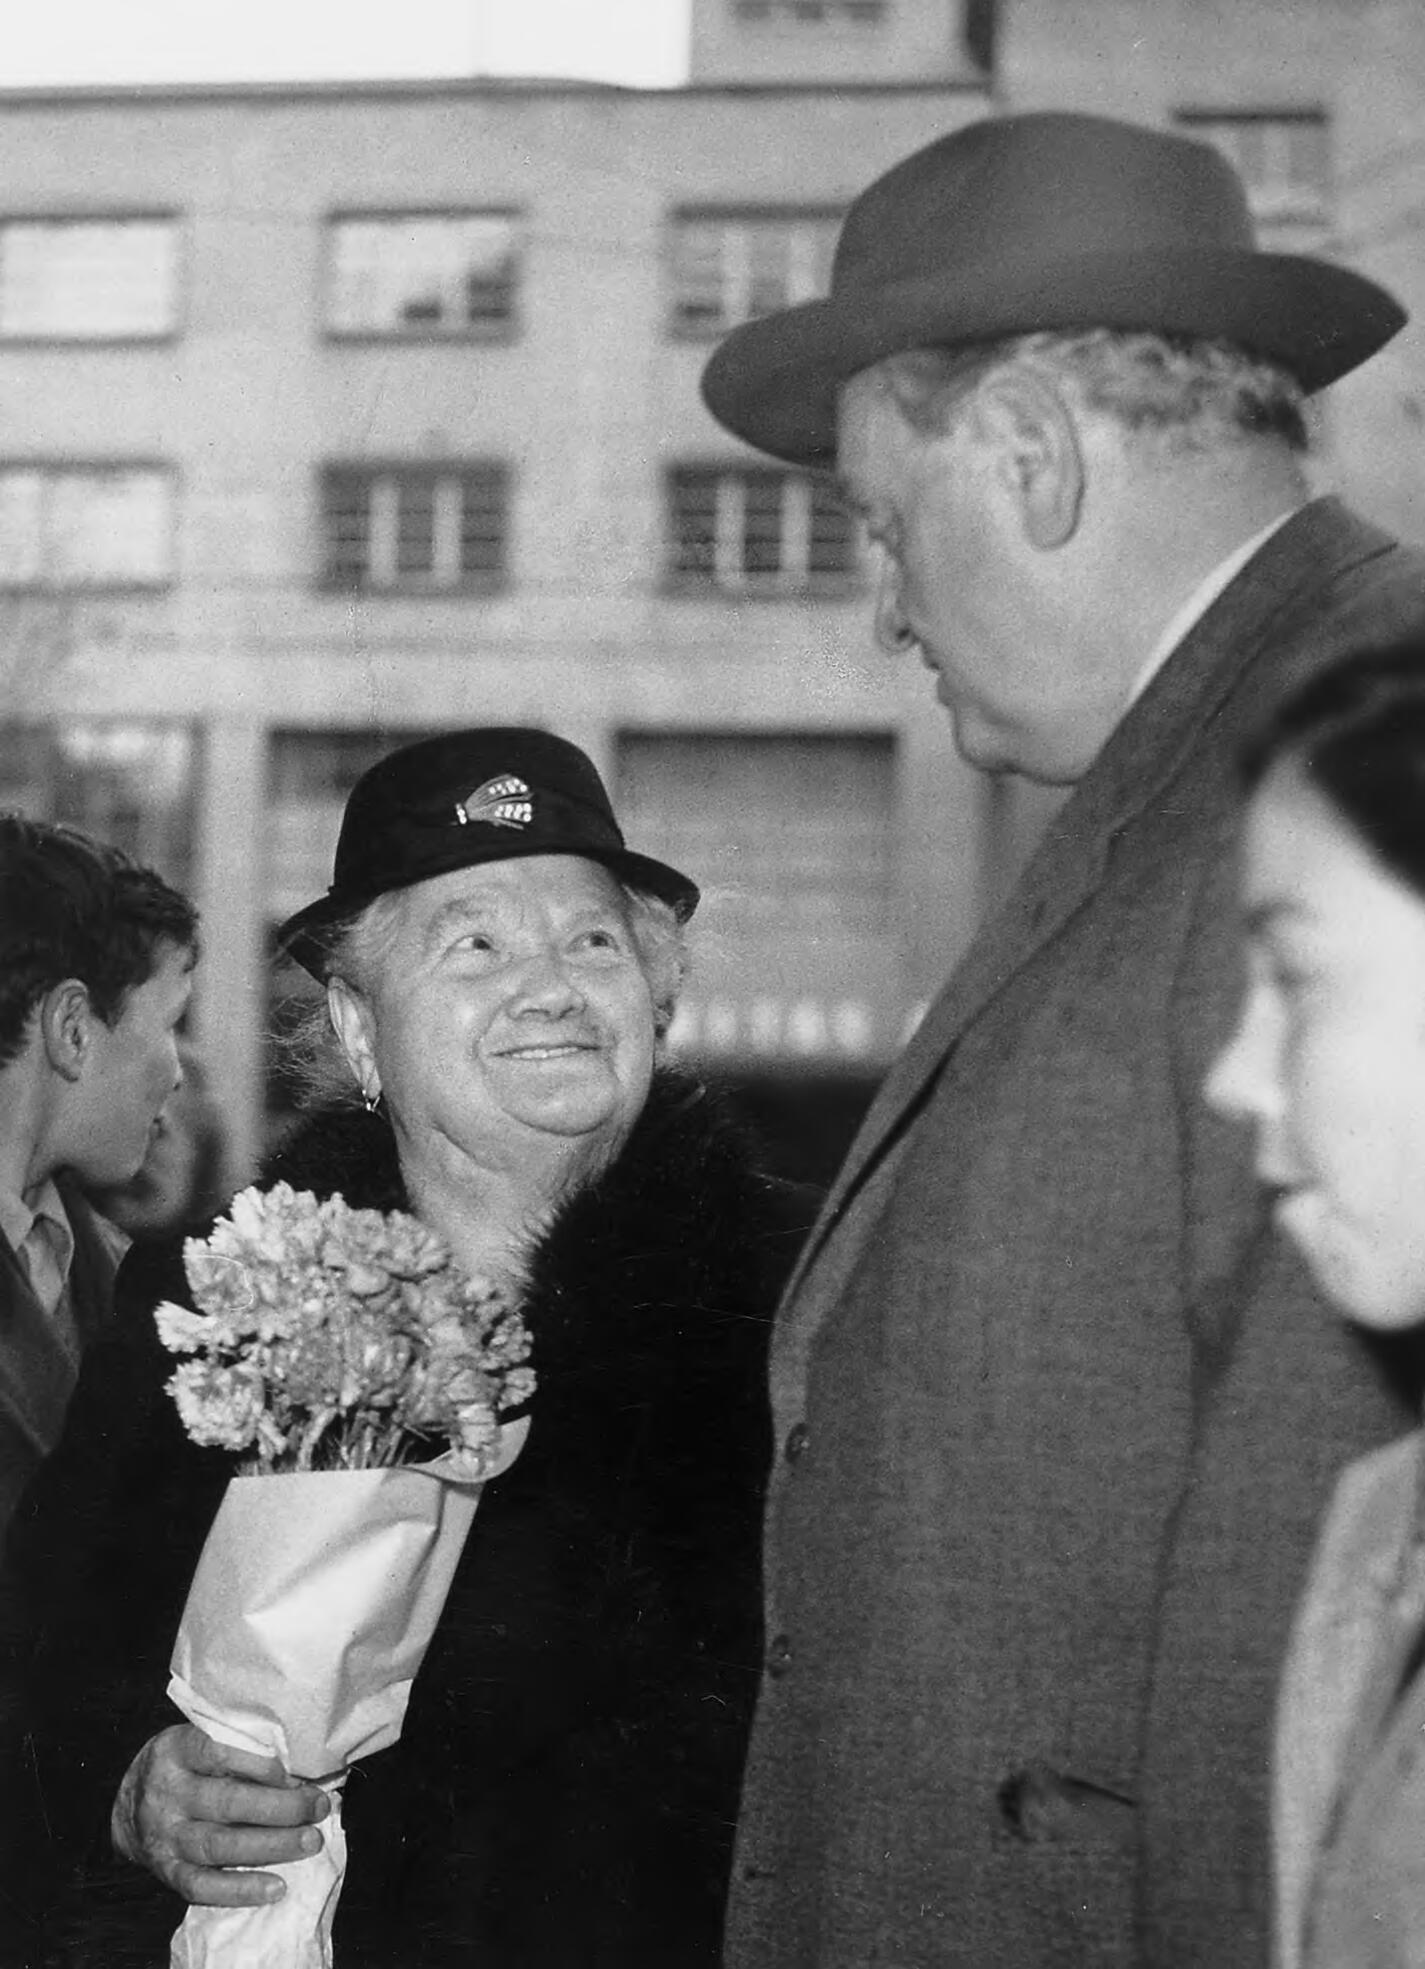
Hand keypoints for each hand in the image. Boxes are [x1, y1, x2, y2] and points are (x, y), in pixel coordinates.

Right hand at [110, 1724, 330, 1905]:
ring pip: (219, 1845)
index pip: (218, 1752)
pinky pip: (203, 1886)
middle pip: (227, 1802)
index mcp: (176, 1750)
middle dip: (280, 1807)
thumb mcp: (199, 1741)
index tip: (296, 1773)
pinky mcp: (167, 1872)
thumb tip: (300, 1771)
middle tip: (318, 1808)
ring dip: (271, 1846)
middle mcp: (167, 1794)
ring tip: (310, 1842)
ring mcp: (165, 1836)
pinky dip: (240, 1890)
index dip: (260, 1764)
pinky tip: (276, 1887)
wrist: (127, 1809)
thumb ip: (239, 1749)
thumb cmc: (185, 1767)